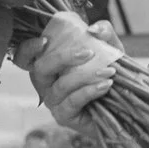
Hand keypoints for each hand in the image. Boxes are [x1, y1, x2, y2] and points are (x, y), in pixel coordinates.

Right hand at [27, 6, 123, 128]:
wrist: (123, 104)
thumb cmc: (109, 73)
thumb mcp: (110, 48)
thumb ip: (104, 32)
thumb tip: (92, 30)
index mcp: (49, 64)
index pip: (25, 56)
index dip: (29, 48)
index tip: (46, 40)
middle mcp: (45, 83)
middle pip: (40, 69)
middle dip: (63, 57)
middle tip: (89, 52)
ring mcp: (52, 102)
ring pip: (61, 85)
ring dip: (87, 75)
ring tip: (109, 71)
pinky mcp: (63, 116)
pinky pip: (72, 101)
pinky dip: (90, 91)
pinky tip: (106, 85)